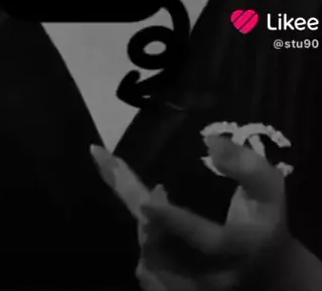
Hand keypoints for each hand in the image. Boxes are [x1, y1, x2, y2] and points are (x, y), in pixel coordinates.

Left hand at [90, 137, 290, 289]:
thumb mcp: (266, 187)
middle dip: (152, 224)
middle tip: (152, 195)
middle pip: (171, 257)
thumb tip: (210, 141)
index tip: (148, 201)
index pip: (206, 241)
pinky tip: (152, 235)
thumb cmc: (265, 220)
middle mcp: (221, 278)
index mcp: (242, 248)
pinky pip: (152, 282)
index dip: (174, 222)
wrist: (272, 270)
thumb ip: (243, 163)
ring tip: (155, 213)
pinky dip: (145, 257)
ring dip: (146, 237)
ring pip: (155, 270)